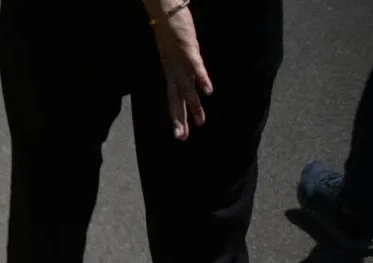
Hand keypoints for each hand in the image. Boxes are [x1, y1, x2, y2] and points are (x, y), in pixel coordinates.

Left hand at [150, 1, 212, 139]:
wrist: (163, 10)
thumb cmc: (171, 29)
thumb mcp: (177, 52)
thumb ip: (184, 66)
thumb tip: (191, 78)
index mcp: (170, 71)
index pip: (172, 99)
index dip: (176, 117)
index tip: (180, 135)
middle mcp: (172, 70)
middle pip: (175, 98)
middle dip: (179, 119)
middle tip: (182, 138)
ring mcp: (179, 60)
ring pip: (186, 87)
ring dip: (193, 105)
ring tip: (200, 121)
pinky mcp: (188, 49)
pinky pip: (195, 67)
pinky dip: (202, 79)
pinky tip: (208, 92)